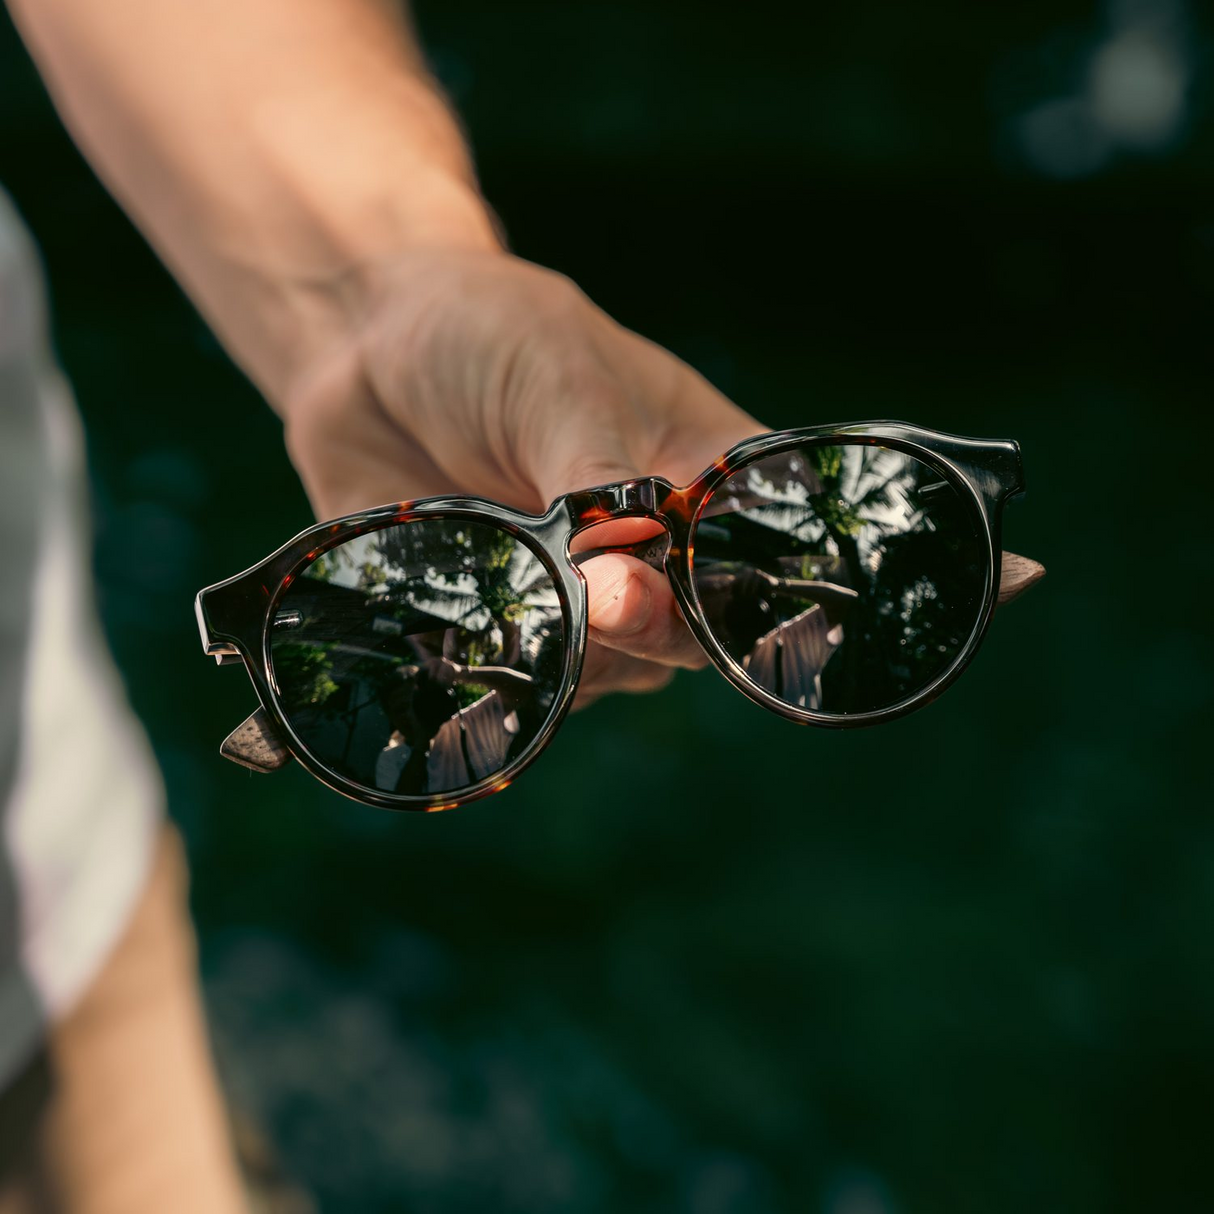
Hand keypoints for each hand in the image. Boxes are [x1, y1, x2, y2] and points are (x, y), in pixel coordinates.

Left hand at [283, 247, 761, 704]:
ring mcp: (585, 590)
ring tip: (531, 595)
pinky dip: (522, 667)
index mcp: (701, 473)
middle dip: (662, 629)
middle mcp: (656, 544)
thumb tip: (623, 585)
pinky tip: (483, 625)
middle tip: (612, 601)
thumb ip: (598, 485)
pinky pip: (540, 679)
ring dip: (588, 657)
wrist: (362, 343)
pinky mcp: (514, 621)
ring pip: (623, 668)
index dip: (752, 584)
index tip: (708, 589)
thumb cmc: (481, 335)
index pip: (766, 550)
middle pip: (700, 629)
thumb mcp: (559, 387)